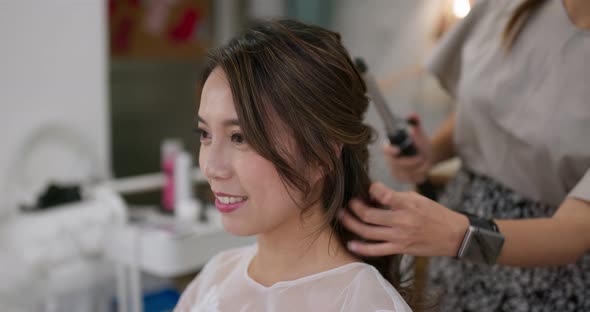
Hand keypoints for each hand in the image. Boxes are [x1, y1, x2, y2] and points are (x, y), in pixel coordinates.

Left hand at [340, 182, 468, 256]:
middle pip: (369, 215)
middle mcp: (402, 221)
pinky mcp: (400, 249)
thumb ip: (396, 197)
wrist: (453, 235)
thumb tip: (374, 195)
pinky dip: (362, 247)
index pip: (380, 193)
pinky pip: (376, 250)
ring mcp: (400, 237)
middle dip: (354, 207)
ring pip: (368, 232)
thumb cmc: (435, 213)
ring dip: (351, 224)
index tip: (370, 189)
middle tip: (349, 203)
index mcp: (407, 204)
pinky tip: (351, 243)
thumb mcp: (417, 198)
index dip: (371, 189)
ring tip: (342, 217)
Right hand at [383, 115, 432, 182]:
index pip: (385, 149)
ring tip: (424, 161)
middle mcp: (389, 160)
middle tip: (422, 157)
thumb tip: (412, 116)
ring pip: (407, 173)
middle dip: (412, 161)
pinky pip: (412, 178)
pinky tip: (423, 168)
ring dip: (419, 167)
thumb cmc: (419, 143)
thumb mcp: (419, 133)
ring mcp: (394, 171)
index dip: (390, 151)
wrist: (425, 156)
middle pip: (398, 164)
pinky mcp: (401, 179)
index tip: (398, 150)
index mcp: (390, 147)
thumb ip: (415, 122)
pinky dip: (420, 174)